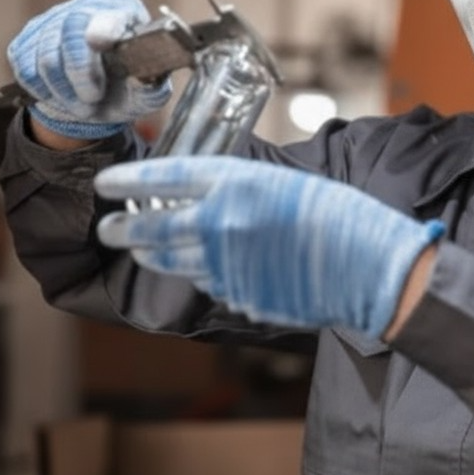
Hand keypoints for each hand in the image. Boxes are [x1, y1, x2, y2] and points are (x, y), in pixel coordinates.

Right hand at [6, 0, 171, 139]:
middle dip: (80, 74)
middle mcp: (87, 7)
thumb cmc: (126, 92)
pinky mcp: (28, 38)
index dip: (104, 27)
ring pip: (46, 56)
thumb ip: (152, 88)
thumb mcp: (146, 95)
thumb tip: (145, 79)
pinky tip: (59, 96)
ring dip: (63, 92)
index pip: (110, 15)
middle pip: (71, 32)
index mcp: (124, 12)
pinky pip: (25, 67)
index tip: (99, 42)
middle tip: (92, 100)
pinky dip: (43, 91)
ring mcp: (53, 18)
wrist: (93, 103)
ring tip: (81, 106)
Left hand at [94, 156, 444, 337]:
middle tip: (107, 228)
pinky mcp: (238, 295)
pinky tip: (201, 268)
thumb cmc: (337, 215)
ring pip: (172, 260)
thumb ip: (241, 188)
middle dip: (124, 228)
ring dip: (152, 254)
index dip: (129, 180)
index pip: (164, 179)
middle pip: (155, 227)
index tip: (106, 183)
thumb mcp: (284, 183)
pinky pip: (207, 282)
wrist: (368, 266)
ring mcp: (226, 264)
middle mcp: (221, 224)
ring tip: (141, 249)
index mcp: (235, 184)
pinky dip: (198, 273)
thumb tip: (207, 193)